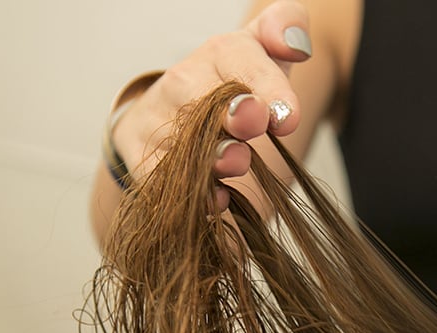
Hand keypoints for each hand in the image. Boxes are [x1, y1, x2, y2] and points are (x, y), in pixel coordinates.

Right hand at [110, 1, 311, 206]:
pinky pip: (158, 176)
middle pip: (202, 97)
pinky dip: (188, 192)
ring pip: (178, 139)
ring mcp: (158, 117)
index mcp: (221, 53)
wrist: (174, 109)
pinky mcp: (140, 152)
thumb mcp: (262, 50)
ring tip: (236, 162)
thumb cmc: (234, 83)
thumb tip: (296, 44)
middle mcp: (184, 81)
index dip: (267, 87)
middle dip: (230, 111)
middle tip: (254, 123)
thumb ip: (285, 28)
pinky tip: (217, 200)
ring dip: (209, 155)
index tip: (288, 116)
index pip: (242, 62)